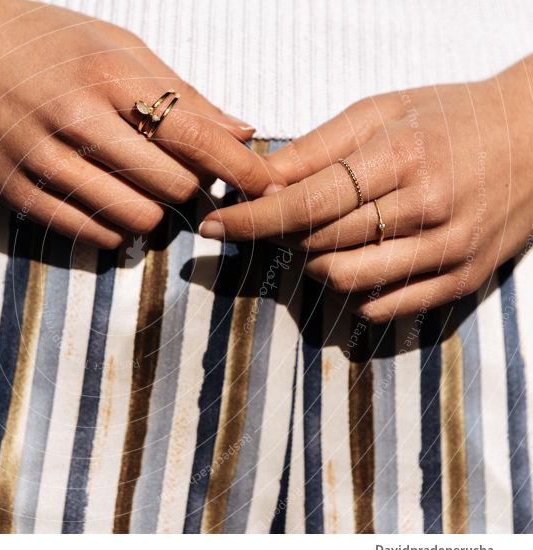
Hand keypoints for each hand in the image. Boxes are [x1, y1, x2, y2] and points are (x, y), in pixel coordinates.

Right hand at [0, 0, 283, 246]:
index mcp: (107, 74)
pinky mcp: (18, 193)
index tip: (268, 186)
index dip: (240, 169)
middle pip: (172, 186)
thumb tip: (241, 131)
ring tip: (147, 192)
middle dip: (195, 191)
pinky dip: (115, 228)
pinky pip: (91, 234)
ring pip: (136, 218)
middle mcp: (76, 119)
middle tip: (190, 180)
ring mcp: (42, 161)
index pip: (194, 134)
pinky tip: (112, 203)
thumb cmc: (39, 40)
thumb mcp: (113, 45)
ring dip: (156, 214)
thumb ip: (179, 91)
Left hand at [199, 56, 532, 320]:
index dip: (252, 219)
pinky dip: (354, 293)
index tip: (214, 226)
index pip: (307, 201)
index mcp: (402, 157)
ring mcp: (449, 249)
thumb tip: (256, 178)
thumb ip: (317, 149)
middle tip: (271, 219)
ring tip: (317, 237)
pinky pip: (387, 307)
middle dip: (280, 235)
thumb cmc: (452, 116)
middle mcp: (427, 208)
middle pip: (320, 241)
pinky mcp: (464, 279)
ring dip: (314, 262)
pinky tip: (351, 262)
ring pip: (346, 279)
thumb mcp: (383, 112)